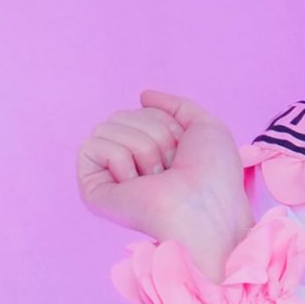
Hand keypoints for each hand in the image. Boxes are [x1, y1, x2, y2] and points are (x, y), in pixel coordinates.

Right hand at [76, 88, 251, 282]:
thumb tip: (142, 95)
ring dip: (142, 148)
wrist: (206, 208)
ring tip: (155, 180)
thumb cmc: (213, 178)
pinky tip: (134, 185)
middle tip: (169, 169)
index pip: (140, 110)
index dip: (166, 124)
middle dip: (153, 134)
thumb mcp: (204, 126)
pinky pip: (92, 145)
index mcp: (147, 152)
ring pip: (107, 126)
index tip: (182, 153)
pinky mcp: (91, 189)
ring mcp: (106, 177)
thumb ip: (177, 105)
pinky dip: (120, 159)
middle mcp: (125, 164)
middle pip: (121, 114)